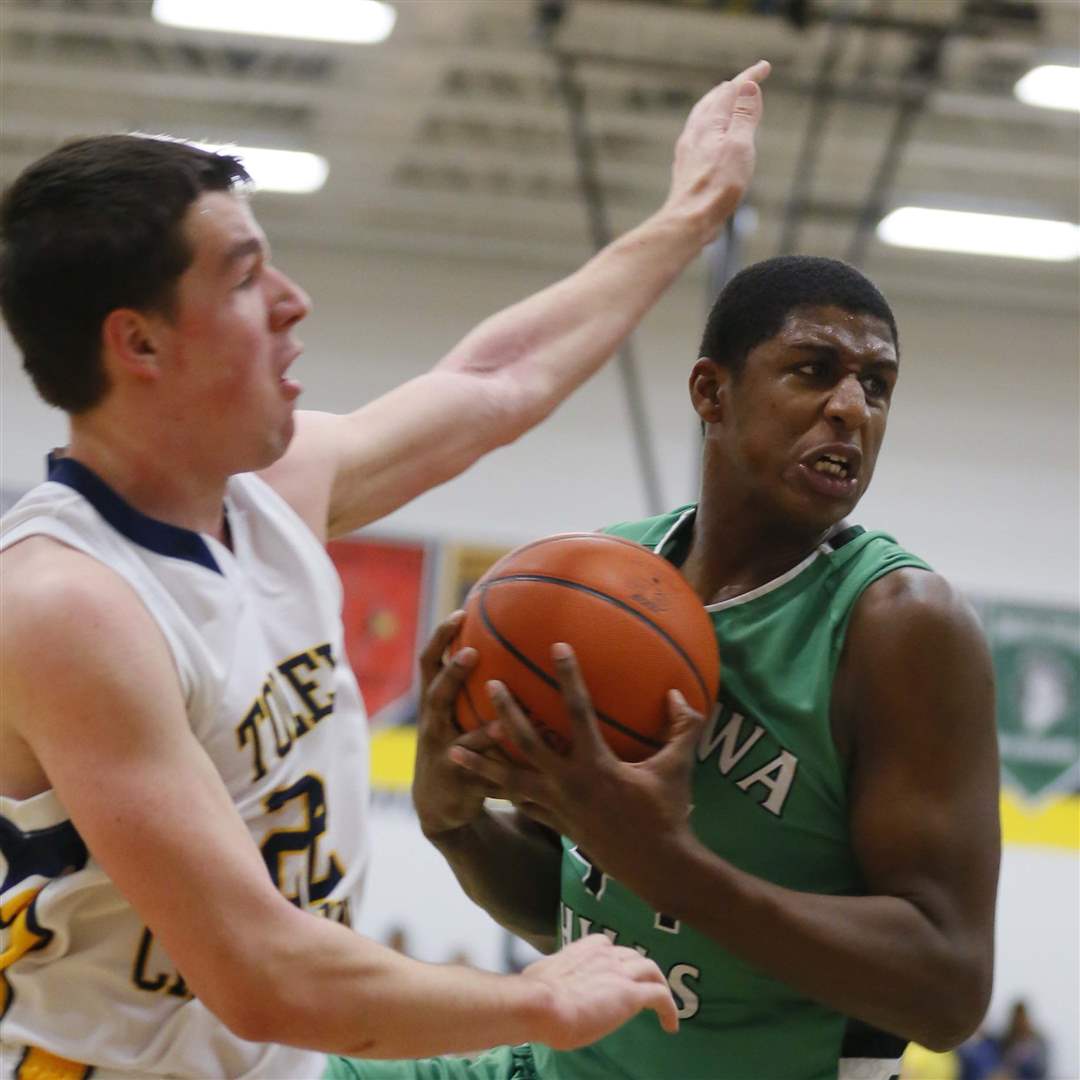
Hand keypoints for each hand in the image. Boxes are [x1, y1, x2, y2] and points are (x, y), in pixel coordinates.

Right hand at [410, 611, 503, 838]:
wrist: (439, 805)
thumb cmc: (458, 746)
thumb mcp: (457, 715)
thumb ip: (476, 686)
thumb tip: (512, 641)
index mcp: (434, 703)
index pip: (429, 663)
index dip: (441, 638)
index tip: (461, 613)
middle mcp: (433, 724)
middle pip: (436, 693)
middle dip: (452, 673)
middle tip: (472, 653)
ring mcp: (442, 752)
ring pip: (458, 736)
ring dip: (481, 730)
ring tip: (501, 713)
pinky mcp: (458, 780)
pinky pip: (479, 771)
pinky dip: (498, 763)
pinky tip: (517, 756)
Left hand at [448, 643, 705, 900]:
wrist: (654, 866)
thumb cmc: (667, 813)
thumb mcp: (678, 768)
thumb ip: (683, 727)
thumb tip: (679, 693)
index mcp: (597, 764)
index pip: (578, 711)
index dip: (568, 677)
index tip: (556, 647)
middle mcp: (569, 782)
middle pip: (528, 743)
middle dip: (507, 713)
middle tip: (487, 686)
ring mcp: (558, 805)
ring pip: (511, 780)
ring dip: (482, 764)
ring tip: (452, 751)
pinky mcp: (554, 823)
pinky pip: (521, 804)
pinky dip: (501, 792)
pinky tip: (482, 783)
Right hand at [521, 933, 677, 1047]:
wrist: (542, 1005)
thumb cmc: (534, 995)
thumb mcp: (543, 975)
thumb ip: (552, 976)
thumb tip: (541, 984)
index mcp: (582, 949)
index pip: (606, 945)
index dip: (614, 959)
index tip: (614, 974)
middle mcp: (604, 954)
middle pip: (632, 955)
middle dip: (639, 970)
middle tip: (642, 988)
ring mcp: (620, 973)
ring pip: (650, 969)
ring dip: (658, 984)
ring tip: (663, 1004)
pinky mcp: (631, 995)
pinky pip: (660, 996)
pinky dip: (669, 1008)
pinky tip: (671, 1024)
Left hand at [662, 59, 769, 241]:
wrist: (689, 220)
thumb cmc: (717, 186)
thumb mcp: (739, 146)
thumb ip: (744, 116)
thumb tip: (748, 86)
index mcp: (709, 123)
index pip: (731, 90)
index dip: (749, 77)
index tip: (764, 67)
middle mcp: (694, 133)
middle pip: (713, 100)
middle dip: (733, 88)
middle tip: (747, 82)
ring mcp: (688, 150)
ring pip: (702, 117)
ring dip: (718, 105)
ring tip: (726, 102)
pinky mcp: (687, 168)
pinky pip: (698, 136)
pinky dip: (710, 126)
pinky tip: (710, 139)